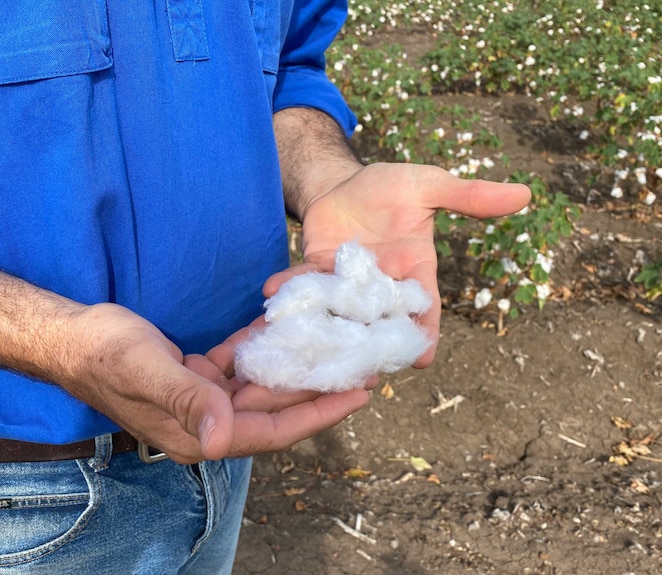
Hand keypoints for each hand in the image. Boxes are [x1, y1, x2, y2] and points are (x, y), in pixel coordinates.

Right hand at [63, 303, 368, 463]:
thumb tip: (221, 437)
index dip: (316, 415)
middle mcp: (204, 423)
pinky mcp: (195, 377)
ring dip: (294, 366)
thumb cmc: (103, 354)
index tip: (358, 395)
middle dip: (316, 387)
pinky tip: (284, 329)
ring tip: (336, 345)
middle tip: (361, 364)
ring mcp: (200, 401)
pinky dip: (261, 348)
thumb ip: (186, 400)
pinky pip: (239, 366)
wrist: (70, 338)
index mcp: (196, 434)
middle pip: (273, 409)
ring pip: (260, 386)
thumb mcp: (146, 370)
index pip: (270, 431)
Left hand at [266, 163, 530, 366]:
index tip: (423, 360)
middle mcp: (380, 288)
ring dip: (326, 329)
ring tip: (312, 350)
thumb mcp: (430, 186)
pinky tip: (273, 299)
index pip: (424, 309)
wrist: (347, 183)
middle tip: (363, 374)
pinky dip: (290, 292)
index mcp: (415, 274)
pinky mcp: (315, 273)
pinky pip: (304, 287)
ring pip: (339, 314)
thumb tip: (525, 194)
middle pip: (380, 324)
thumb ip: (468, 196)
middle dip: (373, 348)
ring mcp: (346, 285)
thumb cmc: (395, 189)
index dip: (425, 333)